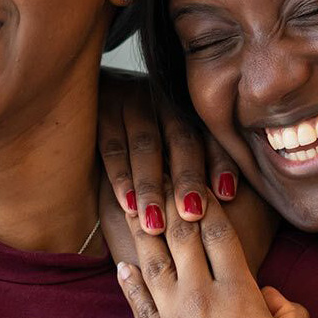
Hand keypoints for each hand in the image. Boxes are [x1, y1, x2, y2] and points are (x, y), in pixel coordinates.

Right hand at [98, 69, 241, 234]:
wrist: (89, 93)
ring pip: (146, 146)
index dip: (220, 163)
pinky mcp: (101, 111)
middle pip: (181, 139)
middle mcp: (163, 102)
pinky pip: (113, 147)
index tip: (228, 194)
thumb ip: (194, 161)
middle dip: (188, 178)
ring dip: (152, 186)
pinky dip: (121, 178)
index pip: (209, 136)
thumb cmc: (140, 133)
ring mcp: (131, 103)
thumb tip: (227, 201)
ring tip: (156, 223)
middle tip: (193, 214)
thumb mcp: (168, 140)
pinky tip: (128, 205)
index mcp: (186, 110)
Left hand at [115, 194, 311, 317]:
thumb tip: (268, 294)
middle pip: (183, 239)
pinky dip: (128, 282)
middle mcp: (202, 298)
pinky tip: (122, 265)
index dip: (210, 207)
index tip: (200, 187)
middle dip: (171, 207)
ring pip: (154, 264)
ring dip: (144, 233)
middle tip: (160, 181)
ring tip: (133, 208)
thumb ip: (289, 311)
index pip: (221, 235)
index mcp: (239, 293)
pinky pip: (138, 304)